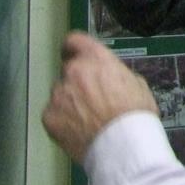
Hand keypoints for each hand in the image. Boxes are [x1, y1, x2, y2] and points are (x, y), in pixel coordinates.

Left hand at [43, 32, 158, 163]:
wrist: (123, 143)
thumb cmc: (135, 113)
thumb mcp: (135, 82)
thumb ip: (115, 73)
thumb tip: (109, 78)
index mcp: (97, 58)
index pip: (74, 40)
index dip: (74, 47)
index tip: (72, 53)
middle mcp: (74, 71)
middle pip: (68, 69)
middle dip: (77, 80)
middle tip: (90, 96)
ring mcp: (59, 94)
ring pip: (60, 93)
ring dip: (69, 100)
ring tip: (86, 118)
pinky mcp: (49, 116)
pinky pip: (53, 113)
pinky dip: (62, 119)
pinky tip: (78, 129)